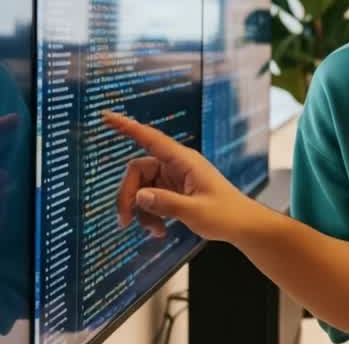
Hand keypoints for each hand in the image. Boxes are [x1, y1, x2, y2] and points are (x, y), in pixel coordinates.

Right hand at [103, 111, 259, 241]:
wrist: (242, 226)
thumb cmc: (226, 214)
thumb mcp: (196, 211)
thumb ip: (167, 203)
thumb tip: (139, 196)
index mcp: (184, 160)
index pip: (150, 138)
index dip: (127, 127)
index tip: (106, 116)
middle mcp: (176, 165)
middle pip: (137, 171)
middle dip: (128, 196)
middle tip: (124, 222)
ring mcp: (173, 178)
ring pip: (141, 189)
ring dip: (141, 212)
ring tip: (154, 232)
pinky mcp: (173, 192)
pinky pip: (150, 199)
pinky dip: (149, 216)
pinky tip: (159, 231)